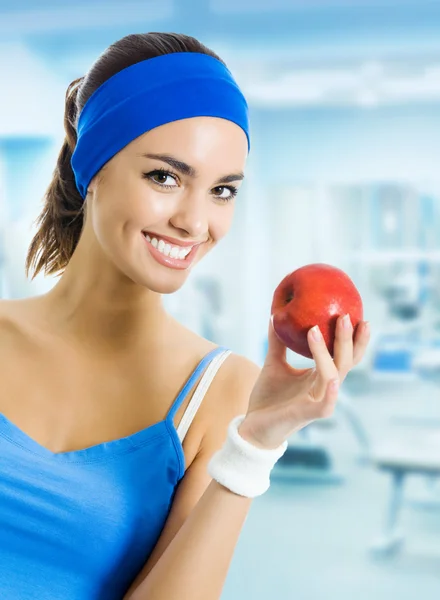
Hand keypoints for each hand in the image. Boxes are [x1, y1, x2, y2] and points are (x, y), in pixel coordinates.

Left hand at [238, 314, 369, 449]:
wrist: (254, 425)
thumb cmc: (268, 397)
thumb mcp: (273, 363)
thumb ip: (277, 342)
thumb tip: (275, 316)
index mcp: (320, 375)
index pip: (343, 354)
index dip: (353, 337)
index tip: (354, 313)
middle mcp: (325, 387)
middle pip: (345, 361)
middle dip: (349, 339)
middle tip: (345, 316)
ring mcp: (320, 401)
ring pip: (333, 375)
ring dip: (327, 352)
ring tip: (315, 329)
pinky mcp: (309, 415)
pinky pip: (326, 403)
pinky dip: (331, 391)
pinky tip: (334, 379)